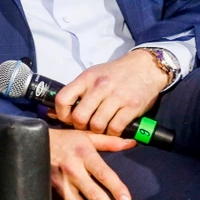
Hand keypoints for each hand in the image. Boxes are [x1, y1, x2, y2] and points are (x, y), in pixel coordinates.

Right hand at [49, 127, 134, 199]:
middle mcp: (72, 170)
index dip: (115, 187)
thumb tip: (130, 143)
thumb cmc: (65, 140)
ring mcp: (60, 185)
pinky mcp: (51, 194)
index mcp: (83, 154)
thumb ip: (109, 142)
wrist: (35, 143)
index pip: (103, 173)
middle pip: (93, 194)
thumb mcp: (87, 136)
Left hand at [54, 50, 168, 136]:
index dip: (62, 114)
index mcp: (87, 78)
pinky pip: (115, 128)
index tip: (69, 118)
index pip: (63, 99)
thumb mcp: (94, 75)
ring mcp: (116, 96)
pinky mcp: (131, 106)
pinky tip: (115, 126)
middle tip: (87, 125)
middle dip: (81, 126)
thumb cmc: (116, 74)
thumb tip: (53, 113)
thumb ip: (77, 92)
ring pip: (96, 125)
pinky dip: (113, 132)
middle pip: (79, 117)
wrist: (145, 67)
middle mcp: (100, 86)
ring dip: (98, 130)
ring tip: (102, 125)